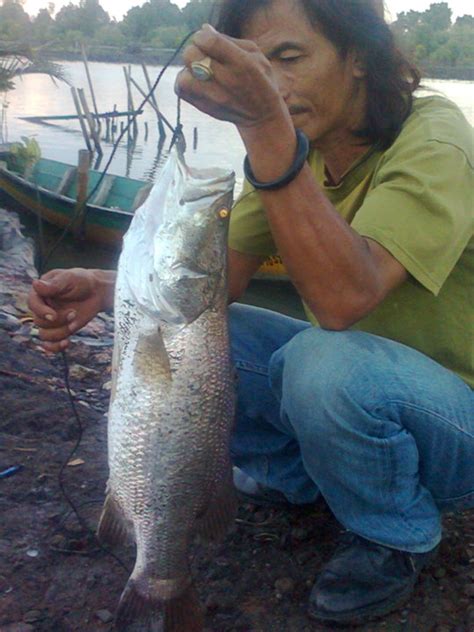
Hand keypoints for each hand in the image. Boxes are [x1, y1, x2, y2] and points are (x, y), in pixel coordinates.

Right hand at [28, 268, 111, 352]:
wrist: (96, 292)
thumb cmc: (82, 281)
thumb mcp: (69, 278)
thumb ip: (53, 285)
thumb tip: (35, 284)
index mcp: (40, 293)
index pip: (32, 304)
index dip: (41, 312)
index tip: (53, 316)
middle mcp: (42, 308)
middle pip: (39, 322)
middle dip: (58, 321)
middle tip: (74, 313)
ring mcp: (50, 320)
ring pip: (44, 335)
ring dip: (60, 332)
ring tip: (74, 323)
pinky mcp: (60, 330)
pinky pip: (50, 344)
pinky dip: (56, 347)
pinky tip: (66, 343)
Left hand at [175, 24, 289, 130]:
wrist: (261, 116)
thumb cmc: (259, 80)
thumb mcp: (256, 55)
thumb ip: (230, 40)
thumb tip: (204, 30)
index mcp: (241, 63)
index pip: (209, 42)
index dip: (203, 36)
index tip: (208, 40)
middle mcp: (226, 81)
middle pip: (191, 56)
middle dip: (194, 50)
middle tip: (204, 55)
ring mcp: (213, 97)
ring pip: (183, 76)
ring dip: (188, 68)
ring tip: (199, 70)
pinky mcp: (204, 107)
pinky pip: (181, 89)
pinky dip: (184, 81)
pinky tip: (196, 80)